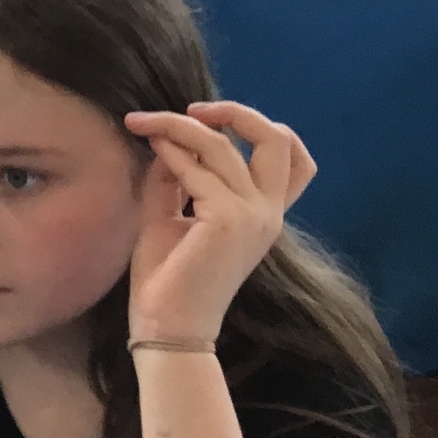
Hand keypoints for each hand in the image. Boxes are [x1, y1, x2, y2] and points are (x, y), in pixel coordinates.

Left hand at [121, 101, 315, 342]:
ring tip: (142, 124)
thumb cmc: (168, 280)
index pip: (295, 161)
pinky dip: (171, 150)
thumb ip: (177, 177)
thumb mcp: (172, 217)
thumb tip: (168, 138)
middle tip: (190, 110)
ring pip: (222, 146)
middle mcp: (268, 214)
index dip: (262, 129)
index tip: (211, 123)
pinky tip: (149, 143)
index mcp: (264, 215)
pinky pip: (197, 168)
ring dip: (178, 126)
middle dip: (234, 112)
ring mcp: (254, 216)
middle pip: (278, 139)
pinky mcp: (228, 220)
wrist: (166, 327)